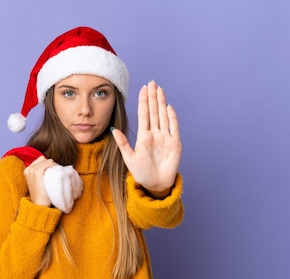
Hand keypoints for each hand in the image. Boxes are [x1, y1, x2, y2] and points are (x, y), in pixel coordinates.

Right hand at [23, 156, 57, 206]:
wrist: (39, 204)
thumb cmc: (40, 195)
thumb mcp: (37, 182)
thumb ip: (40, 175)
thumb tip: (49, 169)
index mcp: (27, 170)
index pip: (40, 160)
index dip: (47, 164)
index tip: (53, 171)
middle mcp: (28, 169)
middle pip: (43, 159)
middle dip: (51, 164)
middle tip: (56, 172)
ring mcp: (32, 170)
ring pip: (47, 161)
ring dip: (54, 165)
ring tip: (57, 173)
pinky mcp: (37, 172)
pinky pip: (48, 163)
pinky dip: (54, 166)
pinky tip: (57, 172)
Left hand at [111, 80, 181, 197]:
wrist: (155, 185)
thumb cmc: (142, 173)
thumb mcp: (129, 159)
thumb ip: (122, 144)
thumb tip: (114, 129)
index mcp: (144, 136)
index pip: (143, 114)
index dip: (143, 101)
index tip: (142, 88)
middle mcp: (155, 134)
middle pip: (154, 111)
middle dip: (153, 97)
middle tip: (152, 82)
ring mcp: (166, 138)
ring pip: (163, 116)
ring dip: (162, 103)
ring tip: (160, 89)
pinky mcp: (175, 144)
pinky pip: (174, 128)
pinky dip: (172, 118)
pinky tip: (168, 107)